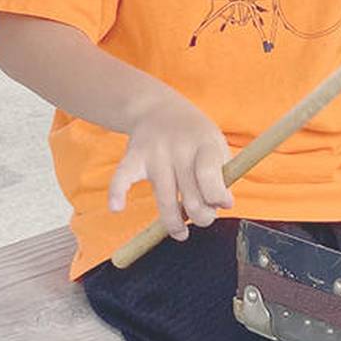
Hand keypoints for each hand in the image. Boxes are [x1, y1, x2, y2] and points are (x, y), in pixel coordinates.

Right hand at [109, 84, 232, 240]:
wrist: (158, 108)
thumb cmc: (194, 135)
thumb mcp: (216, 144)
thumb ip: (223, 173)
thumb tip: (224, 204)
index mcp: (204, 144)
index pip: (210, 175)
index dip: (218, 197)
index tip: (223, 204)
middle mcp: (179, 148)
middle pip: (191, 197)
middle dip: (202, 216)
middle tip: (203, 217)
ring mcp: (155, 153)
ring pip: (165, 200)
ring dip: (175, 224)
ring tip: (181, 232)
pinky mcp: (133, 157)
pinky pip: (121, 178)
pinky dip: (116, 193)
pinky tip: (117, 208)